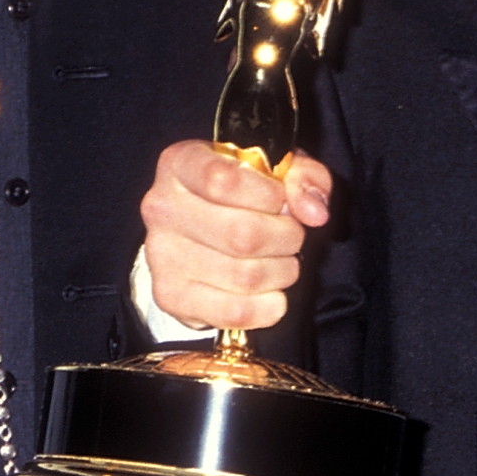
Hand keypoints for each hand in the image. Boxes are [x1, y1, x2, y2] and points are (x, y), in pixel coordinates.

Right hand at [141, 140, 333, 332]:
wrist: (198, 235)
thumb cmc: (242, 194)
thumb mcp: (275, 170)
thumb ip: (302, 178)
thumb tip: (315, 212)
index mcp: (180, 163)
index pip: (224, 180)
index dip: (269, 195)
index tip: (281, 201)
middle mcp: (161, 207)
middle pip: (242, 234)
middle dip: (286, 238)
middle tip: (292, 235)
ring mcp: (161, 255)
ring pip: (245, 276)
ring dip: (283, 272)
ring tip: (282, 261)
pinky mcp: (170, 296)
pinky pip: (235, 312)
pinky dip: (269, 306)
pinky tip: (270, 291)